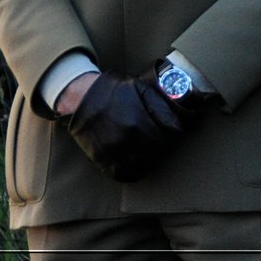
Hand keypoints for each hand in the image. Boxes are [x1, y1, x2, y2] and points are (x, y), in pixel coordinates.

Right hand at [62, 71, 191, 181]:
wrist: (80, 100)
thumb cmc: (113, 91)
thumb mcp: (140, 87)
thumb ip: (159, 100)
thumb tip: (180, 109)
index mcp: (139, 120)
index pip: (171, 133)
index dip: (177, 130)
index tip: (177, 127)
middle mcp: (127, 139)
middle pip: (160, 149)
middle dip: (166, 142)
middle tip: (165, 137)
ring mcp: (114, 152)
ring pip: (145, 164)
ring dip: (152, 157)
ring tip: (153, 149)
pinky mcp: (103, 160)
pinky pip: (125, 173)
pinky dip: (134, 169)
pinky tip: (139, 160)